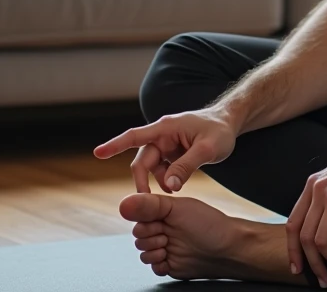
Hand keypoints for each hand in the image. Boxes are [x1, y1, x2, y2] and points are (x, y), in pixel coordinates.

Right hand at [93, 109, 236, 193]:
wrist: (229, 123)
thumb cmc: (220, 131)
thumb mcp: (207, 149)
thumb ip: (187, 167)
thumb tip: (168, 187)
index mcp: (166, 128)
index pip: (135, 136)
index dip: (115, 145)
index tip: (97, 153)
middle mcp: (161, 135)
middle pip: (142, 161)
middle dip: (143, 181)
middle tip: (148, 202)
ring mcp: (166, 144)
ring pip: (150, 167)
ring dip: (157, 181)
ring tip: (174, 191)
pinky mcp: (171, 153)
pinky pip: (160, 169)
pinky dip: (164, 180)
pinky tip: (175, 187)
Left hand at [286, 147, 326, 287]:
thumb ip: (325, 195)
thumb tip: (321, 222)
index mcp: (313, 185)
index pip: (293, 223)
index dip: (293, 249)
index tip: (298, 267)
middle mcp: (319, 191)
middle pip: (304, 236)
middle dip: (311, 263)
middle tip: (321, 279)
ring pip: (320, 242)